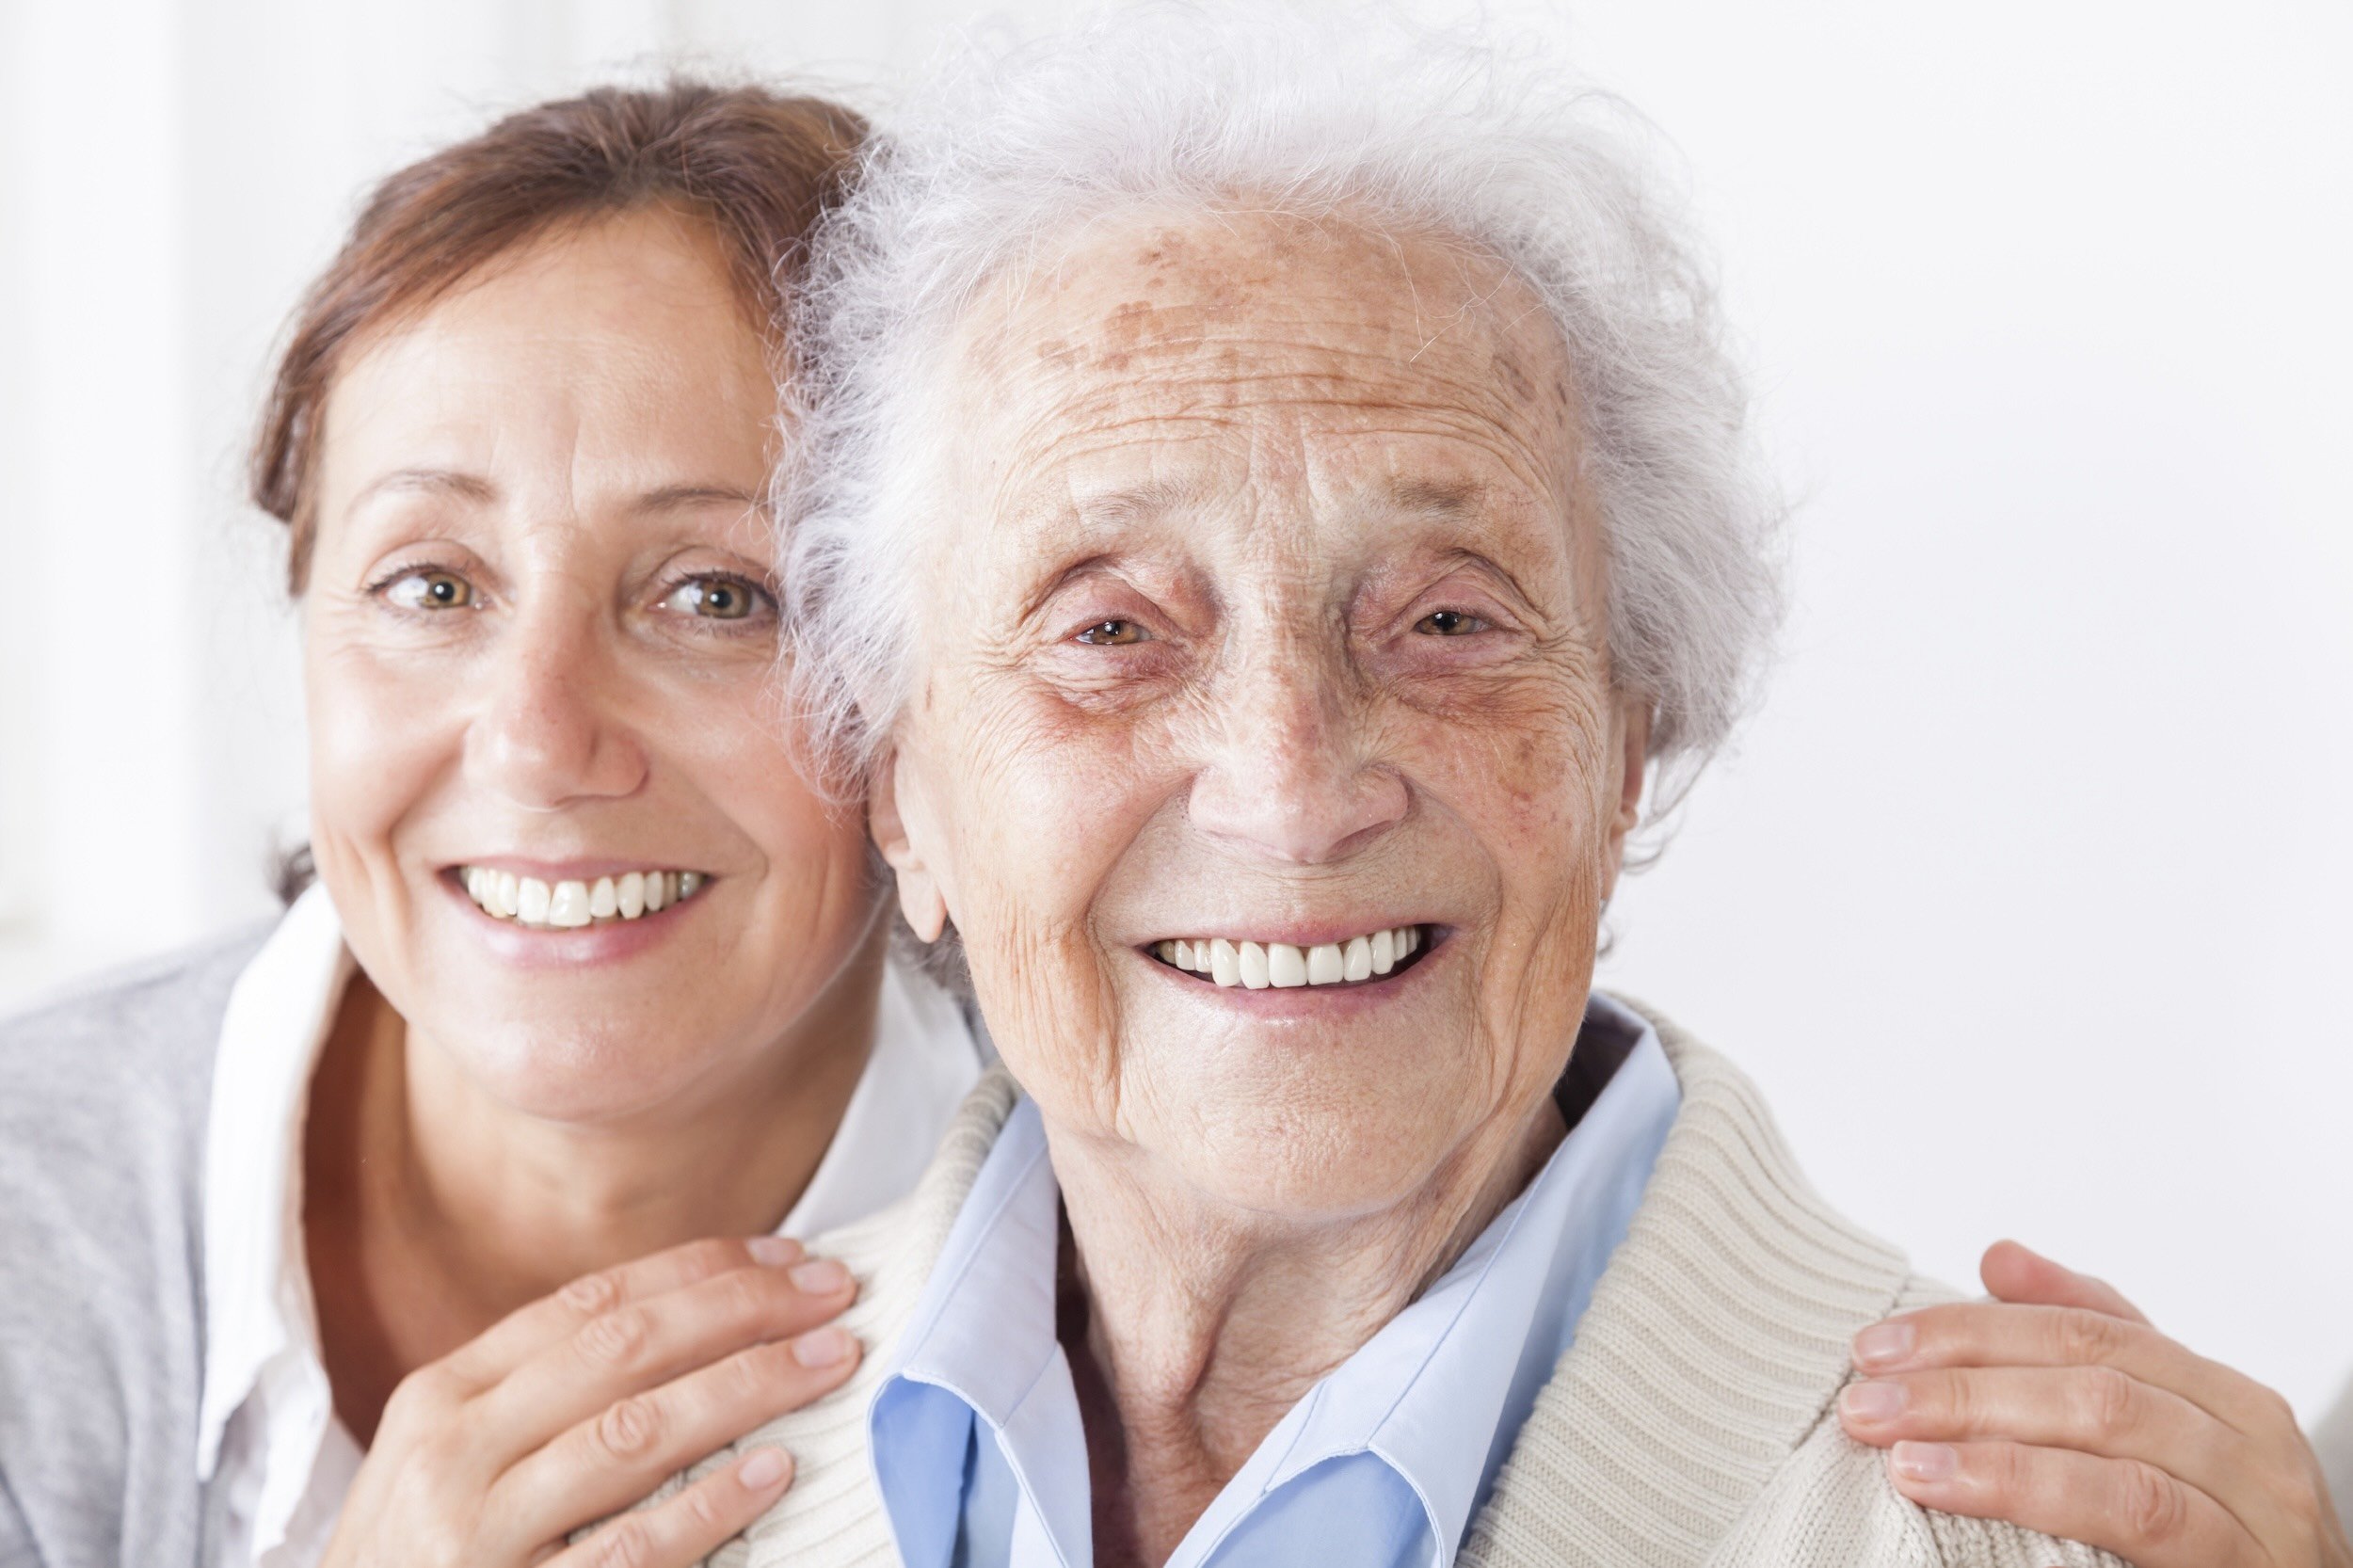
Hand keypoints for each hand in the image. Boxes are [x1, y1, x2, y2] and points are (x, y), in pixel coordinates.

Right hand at [320, 1235, 861, 1567]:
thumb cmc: (418, 1566)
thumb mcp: (450, 1463)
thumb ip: (543, 1395)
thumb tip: (694, 1324)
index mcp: (443, 1397)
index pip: (593, 1303)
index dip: (701, 1270)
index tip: (789, 1258)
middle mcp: (454, 1454)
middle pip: (624, 1350)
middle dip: (743, 1309)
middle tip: (837, 1294)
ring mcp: (480, 1537)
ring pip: (634, 1434)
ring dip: (748, 1386)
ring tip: (830, 1360)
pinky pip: (630, 1550)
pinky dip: (706, 1506)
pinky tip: (772, 1472)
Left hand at [1836, 1239, 2350, 1567]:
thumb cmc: (2226, 1542)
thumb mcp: (2166, 1438)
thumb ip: (2093, 1348)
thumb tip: (1999, 1258)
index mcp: (2224, 1398)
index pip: (2087, 1331)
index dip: (1974, 1330)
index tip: (1881, 1344)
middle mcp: (2251, 1444)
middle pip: (2092, 1378)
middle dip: (1965, 1379)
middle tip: (1869, 1394)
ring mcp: (2258, 1514)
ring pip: (2111, 1443)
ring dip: (1989, 1440)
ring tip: (1899, 1450)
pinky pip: (2137, 1518)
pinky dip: (2036, 1494)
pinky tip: (1961, 1493)